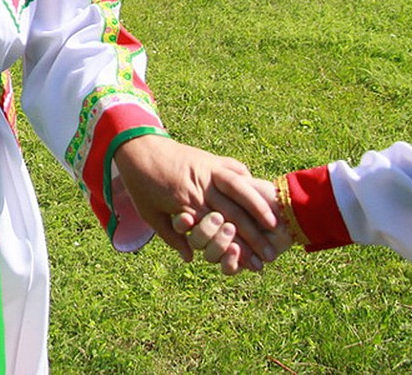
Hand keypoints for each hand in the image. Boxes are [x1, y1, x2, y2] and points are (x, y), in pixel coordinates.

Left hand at [112, 134, 281, 272]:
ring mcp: (207, 169)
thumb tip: (190, 258)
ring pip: (240, 189)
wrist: (135, 147)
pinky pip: (233, 168)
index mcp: (186, 203)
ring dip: (259, 207)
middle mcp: (200, 186)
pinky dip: (247, 180)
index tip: (254, 264)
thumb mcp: (149, 214)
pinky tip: (262, 191)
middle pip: (234, 214)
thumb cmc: (140, 183)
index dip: (239, 249)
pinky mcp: (209, 157)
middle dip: (255, 236)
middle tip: (272, 253)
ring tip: (276, 224)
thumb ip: (171, 237)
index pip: (219, 231)